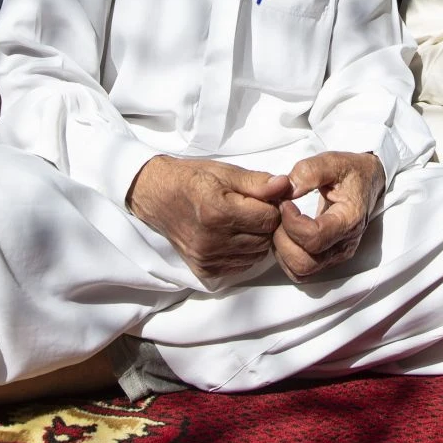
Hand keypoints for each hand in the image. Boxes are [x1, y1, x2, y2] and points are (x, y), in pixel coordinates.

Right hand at [127, 156, 292, 278]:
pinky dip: (244, 251)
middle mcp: (212, 240)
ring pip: (257, 254)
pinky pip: (242, 265)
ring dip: (256, 238)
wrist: (157, 196)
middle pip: (265, 238)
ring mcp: (208, 258)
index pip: (270, 218)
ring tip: (240, 221)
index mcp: (218, 212)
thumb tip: (285, 186)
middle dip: (265, 223)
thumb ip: (257, 183)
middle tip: (251, 208)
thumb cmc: (191, 180)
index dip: (272, 205)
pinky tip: (231, 235)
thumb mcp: (225, 173)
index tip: (262, 197)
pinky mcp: (205, 270)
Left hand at [273, 151, 384, 280]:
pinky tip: (286, 233)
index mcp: (349, 220)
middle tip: (281, 214)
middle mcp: (344, 245)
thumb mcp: (332, 161)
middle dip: (283, 239)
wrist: (366, 182)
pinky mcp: (326, 259)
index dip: (291, 222)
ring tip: (282, 222)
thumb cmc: (350, 172)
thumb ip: (309, 172)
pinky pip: (299, 271)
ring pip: (300, 271)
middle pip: (305, 263)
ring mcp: (335, 256)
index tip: (285, 202)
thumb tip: (286, 190)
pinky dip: (286, 256)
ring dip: (282, 249)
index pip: (315, 238)